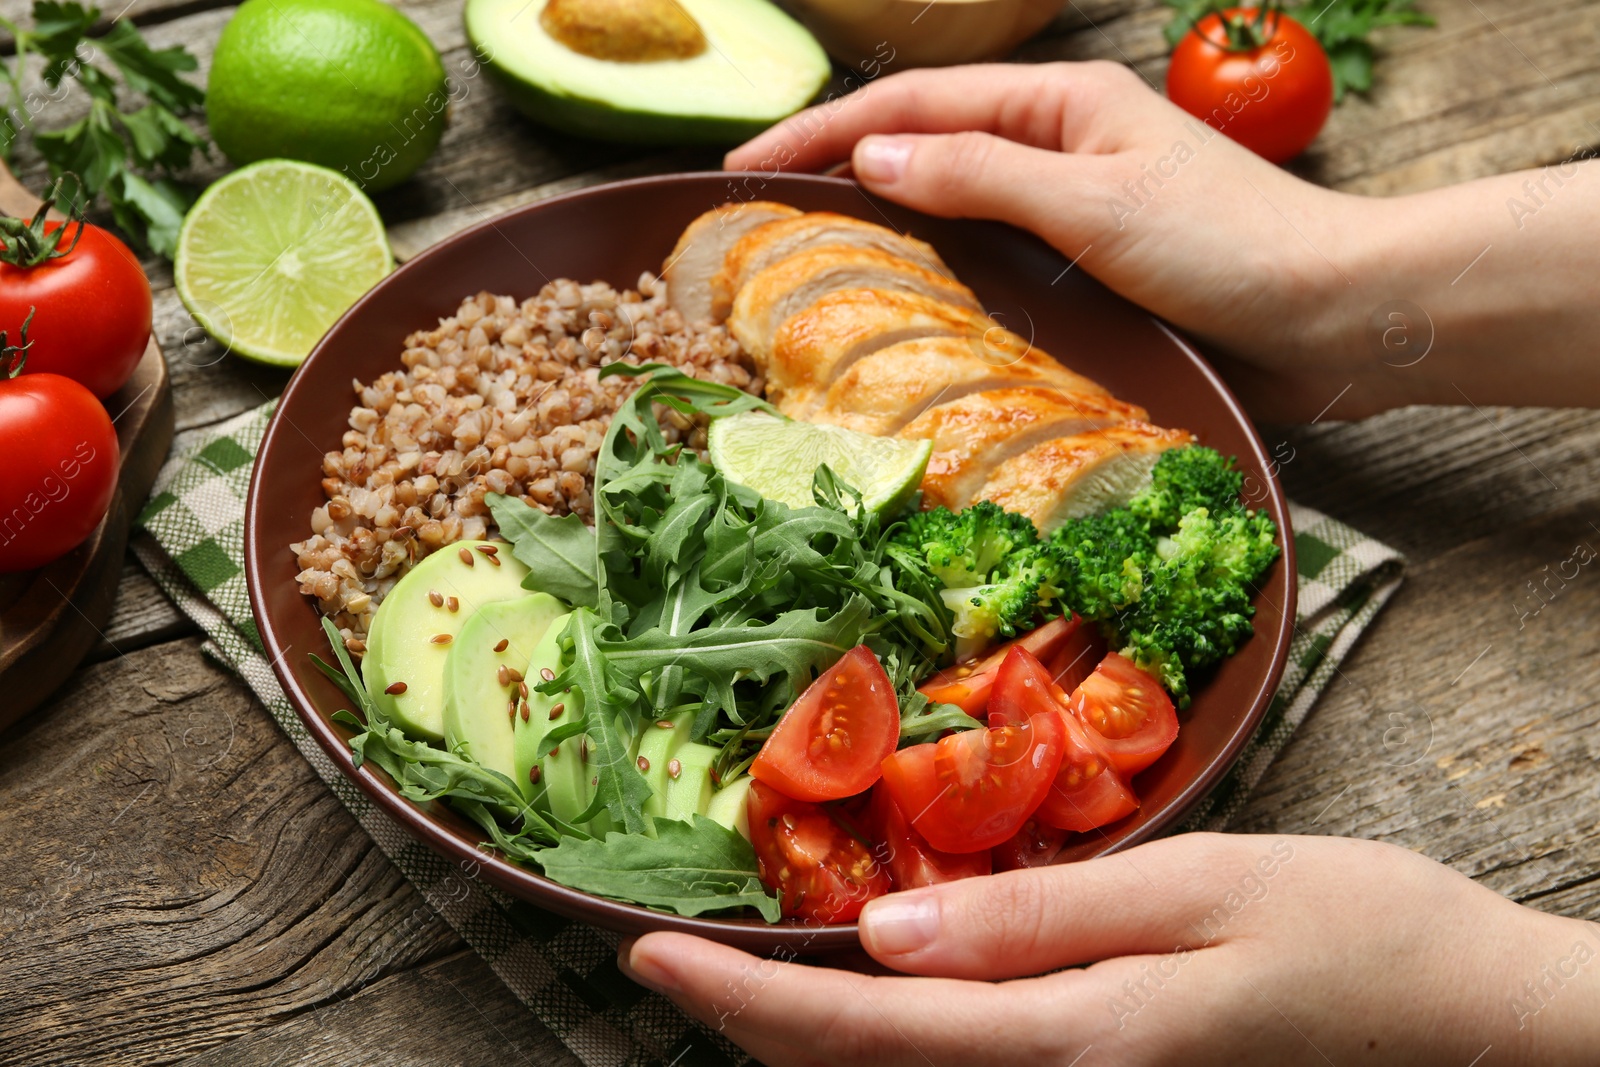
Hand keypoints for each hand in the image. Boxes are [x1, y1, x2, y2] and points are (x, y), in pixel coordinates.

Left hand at [620, 833, 1599, 1065]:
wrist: (1475, 1021)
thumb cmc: (1356, 936)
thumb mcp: (1201, 897)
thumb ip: (1035, 924)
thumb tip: (882, 939)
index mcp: (1073, 1043)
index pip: (863, 1034)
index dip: (742, 1002)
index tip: (644, 956)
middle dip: (757, 1021)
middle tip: (678, 950)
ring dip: (818, 1028)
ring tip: (746, 960)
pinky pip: (974, 1063)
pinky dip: (901, 1026)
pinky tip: (882, 975)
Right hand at [725, 64, 1599, 418]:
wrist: (1337, 316)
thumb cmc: (1230, 246)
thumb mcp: (1094, 202)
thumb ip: (980, 176)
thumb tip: (871, 158)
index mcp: (1060, 104)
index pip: (914, 104)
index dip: (825, 129)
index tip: (747, 165)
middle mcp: (1060, 146)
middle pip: (925, 145)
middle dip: (839, 169)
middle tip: (758, 218)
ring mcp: (1073, 208)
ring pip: (953, 204)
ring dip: (882, 223)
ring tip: (807, 260)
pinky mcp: (1088, 268)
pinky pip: (991, 259)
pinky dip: (936, 271)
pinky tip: (901, 304)